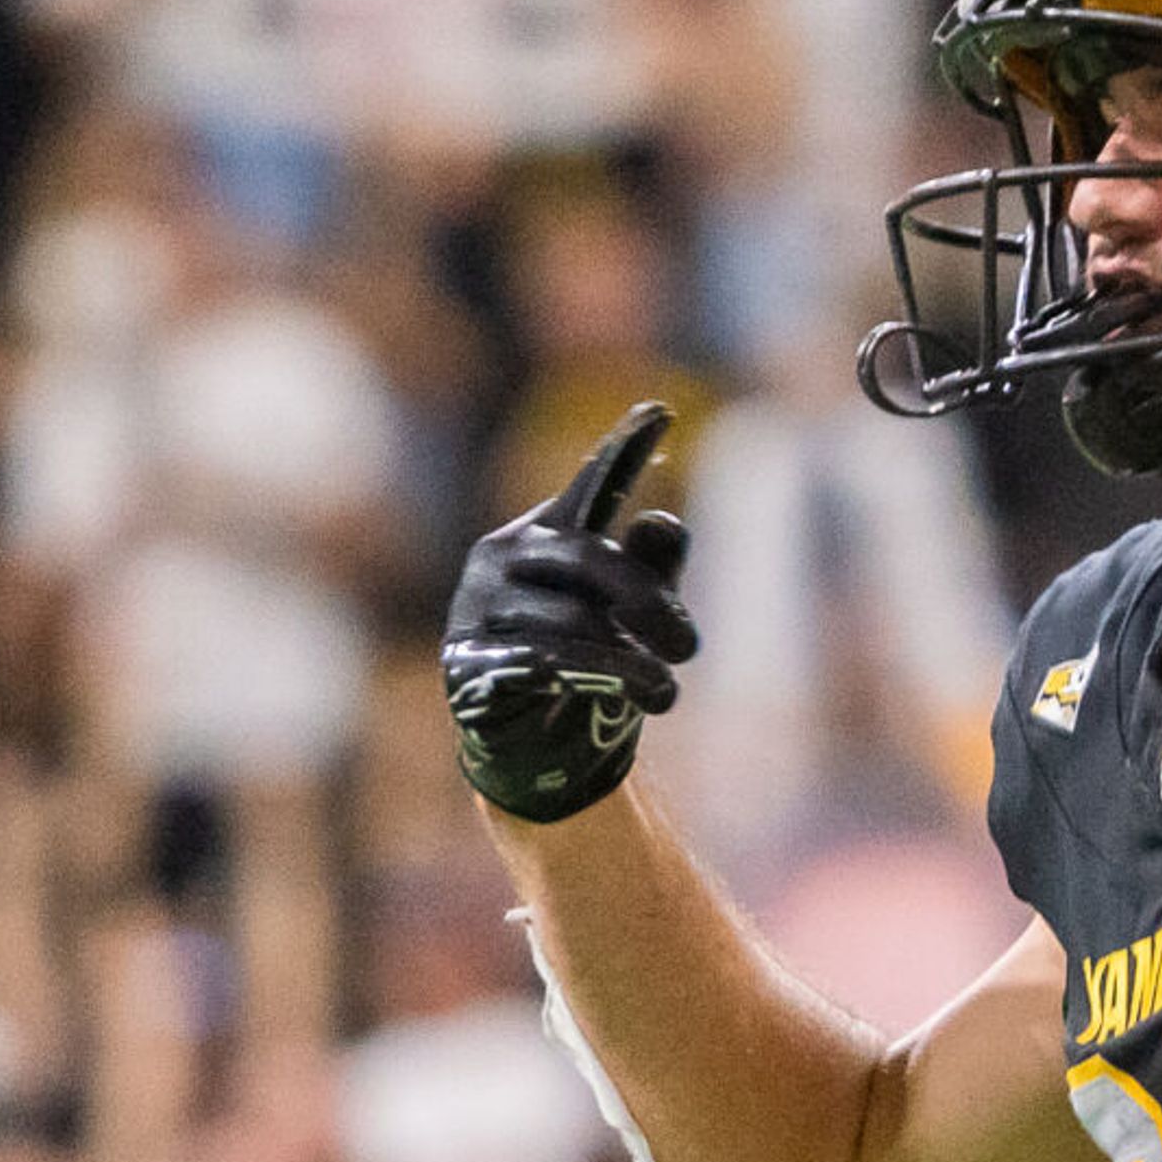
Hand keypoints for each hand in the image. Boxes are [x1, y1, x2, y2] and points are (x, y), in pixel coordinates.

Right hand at [442, 403, 696, 823]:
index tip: (663, 411)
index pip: (591, 487)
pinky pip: (542, 665)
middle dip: (649, 602)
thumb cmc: (586, 667)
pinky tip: (635, 693)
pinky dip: (596, 677)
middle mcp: (502, 558)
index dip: (623, 452)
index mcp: (546, 534)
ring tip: (667, 693)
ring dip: (629, 661)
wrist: (531, 750)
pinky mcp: (468, 662)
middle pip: (590, 560)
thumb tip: (665, 523)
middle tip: (693, 647)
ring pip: (571, 622)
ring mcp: (477, 608)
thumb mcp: (630, 618)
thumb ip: (652, 570)